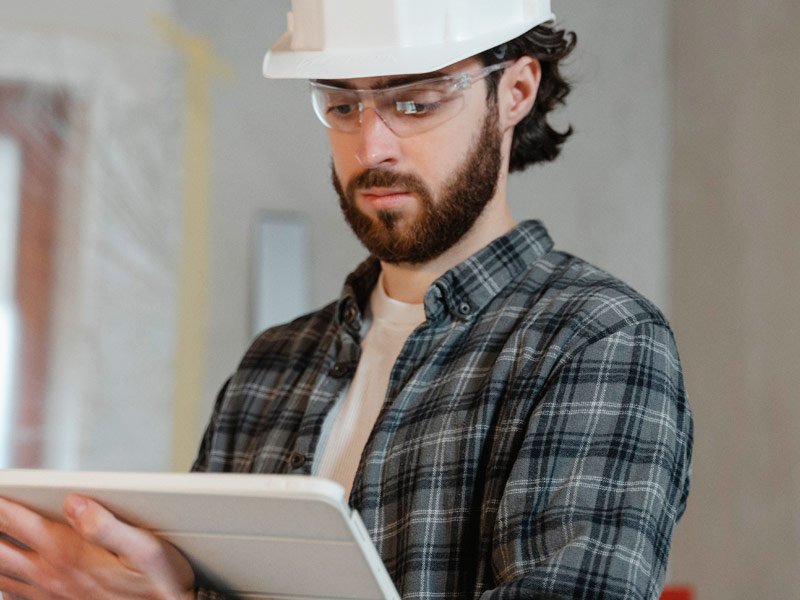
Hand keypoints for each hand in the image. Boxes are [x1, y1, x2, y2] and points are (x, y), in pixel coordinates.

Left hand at [0, 494, 195, 598]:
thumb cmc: (158, 586)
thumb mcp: (145, 549)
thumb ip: (107, 525)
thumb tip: (76, 503)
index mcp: (69, 554)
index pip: (18, 523)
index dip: (1, 504)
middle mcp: (52, 576)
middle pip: (0, 549)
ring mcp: (50, 596)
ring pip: (2, 575)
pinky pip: (14, 596)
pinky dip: (4, 583)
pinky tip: (6, 578)